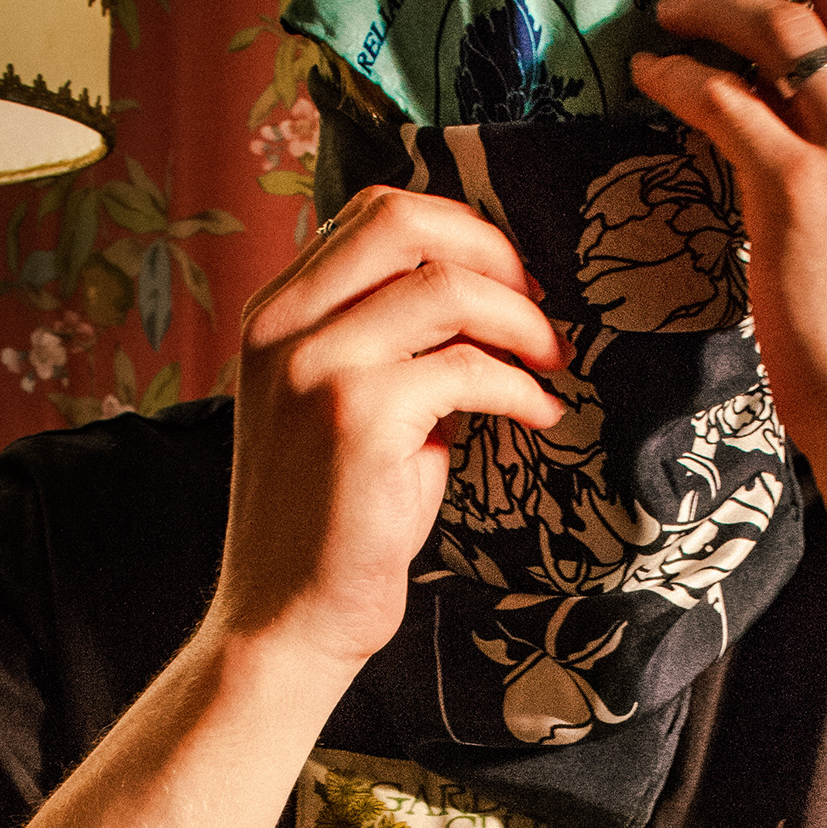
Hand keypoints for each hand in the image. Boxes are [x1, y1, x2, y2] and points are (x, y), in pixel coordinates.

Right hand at [212, 186, 565, 671]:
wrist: (288, 616)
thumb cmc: (335, 517)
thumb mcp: (351, 404)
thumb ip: (394, 341)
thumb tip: (490, 294)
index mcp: (277, 314)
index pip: (373, 211)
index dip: (460, 230)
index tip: (509, 278)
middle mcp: (284, 327)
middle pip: (403, 218)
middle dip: (493, 252)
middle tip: (539, 305)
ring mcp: (316, 367)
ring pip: (446, 286)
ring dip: (520, 322)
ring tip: (549, 364)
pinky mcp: (357, 418)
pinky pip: (468, 369)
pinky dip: (520, 390)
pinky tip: (538, 418)